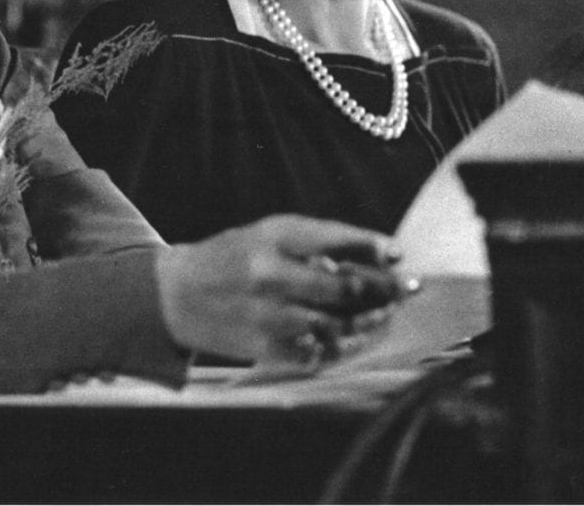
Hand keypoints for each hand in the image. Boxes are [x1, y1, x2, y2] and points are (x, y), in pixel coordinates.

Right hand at [154, 214, 413, 365]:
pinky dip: (339, 346)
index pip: (336, 238)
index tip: (399, 254)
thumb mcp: (265, 233)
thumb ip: (313, 242)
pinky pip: (316, 352)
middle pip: (345, 286)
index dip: (374, 246)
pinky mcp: (264, 347)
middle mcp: (271, 273)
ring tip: (385, 315)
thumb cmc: (228, 257)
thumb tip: (372, 256)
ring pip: (337, 323)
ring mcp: (268, 314)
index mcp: (272, 236)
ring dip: (369, 321)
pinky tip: (352, 338)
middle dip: (384, 288)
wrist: (174, 293)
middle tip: (409, 288)